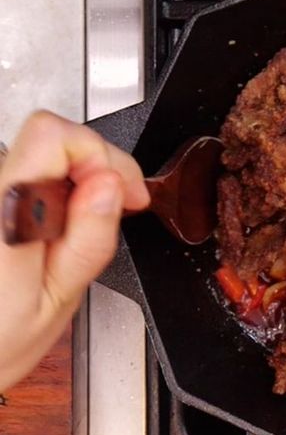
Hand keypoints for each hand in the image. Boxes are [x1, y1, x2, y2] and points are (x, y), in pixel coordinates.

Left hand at [0, 111, 148, 390]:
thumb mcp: (60, 299)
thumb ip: (88, 239)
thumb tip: (110, 184)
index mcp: (6, 213)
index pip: (53, 135)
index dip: (100, 155)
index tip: (124, 192)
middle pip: (53, 138)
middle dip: (99, 166)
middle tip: (121, 207)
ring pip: (46, 155)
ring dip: (81, 181)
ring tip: (89, 227)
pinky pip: (32, 176)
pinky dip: (60, 193)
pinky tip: (65, 227)